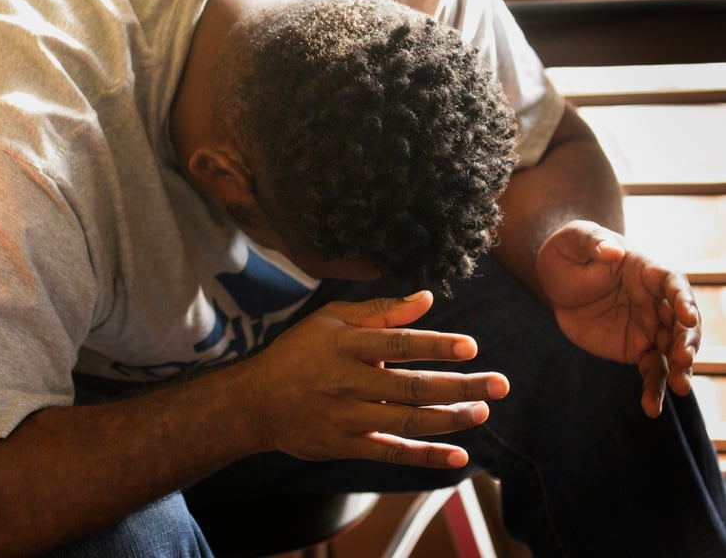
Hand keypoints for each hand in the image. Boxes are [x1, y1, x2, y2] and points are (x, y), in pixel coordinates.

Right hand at [238, 291, 509, 468]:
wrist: (255, 401)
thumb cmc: (298, 352)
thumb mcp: (330, 320)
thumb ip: (380, 310)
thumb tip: (427, 298)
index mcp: (346, 344)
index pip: (398, 343)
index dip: (436, 345)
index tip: (471, 347)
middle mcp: (348, 380)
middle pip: (412, 386)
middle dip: (460, 386)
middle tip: (499, 384)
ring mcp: (347, 416)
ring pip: (407, 420)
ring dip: (449, 418)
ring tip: (482, 411)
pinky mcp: (346, 444)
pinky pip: (392, 452)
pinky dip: (426, 456)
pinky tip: (459, 455)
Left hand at [536, 219, 700, 417]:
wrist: (556, 279)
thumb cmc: (569, 250)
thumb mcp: (574, 239)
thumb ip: (593, 242)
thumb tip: (613, 250)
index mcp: (648, 270)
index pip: (673, 284)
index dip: (683, 299)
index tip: (687, 316)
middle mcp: (657, 300)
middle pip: (682, 321)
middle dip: (687, 339)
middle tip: (684, 359)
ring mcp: (650, 326)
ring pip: (673, 350)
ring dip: (679, 369)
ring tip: (678, 388)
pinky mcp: (637, 348)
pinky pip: (651, 370)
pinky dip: (653, 389)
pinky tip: (651, 408)